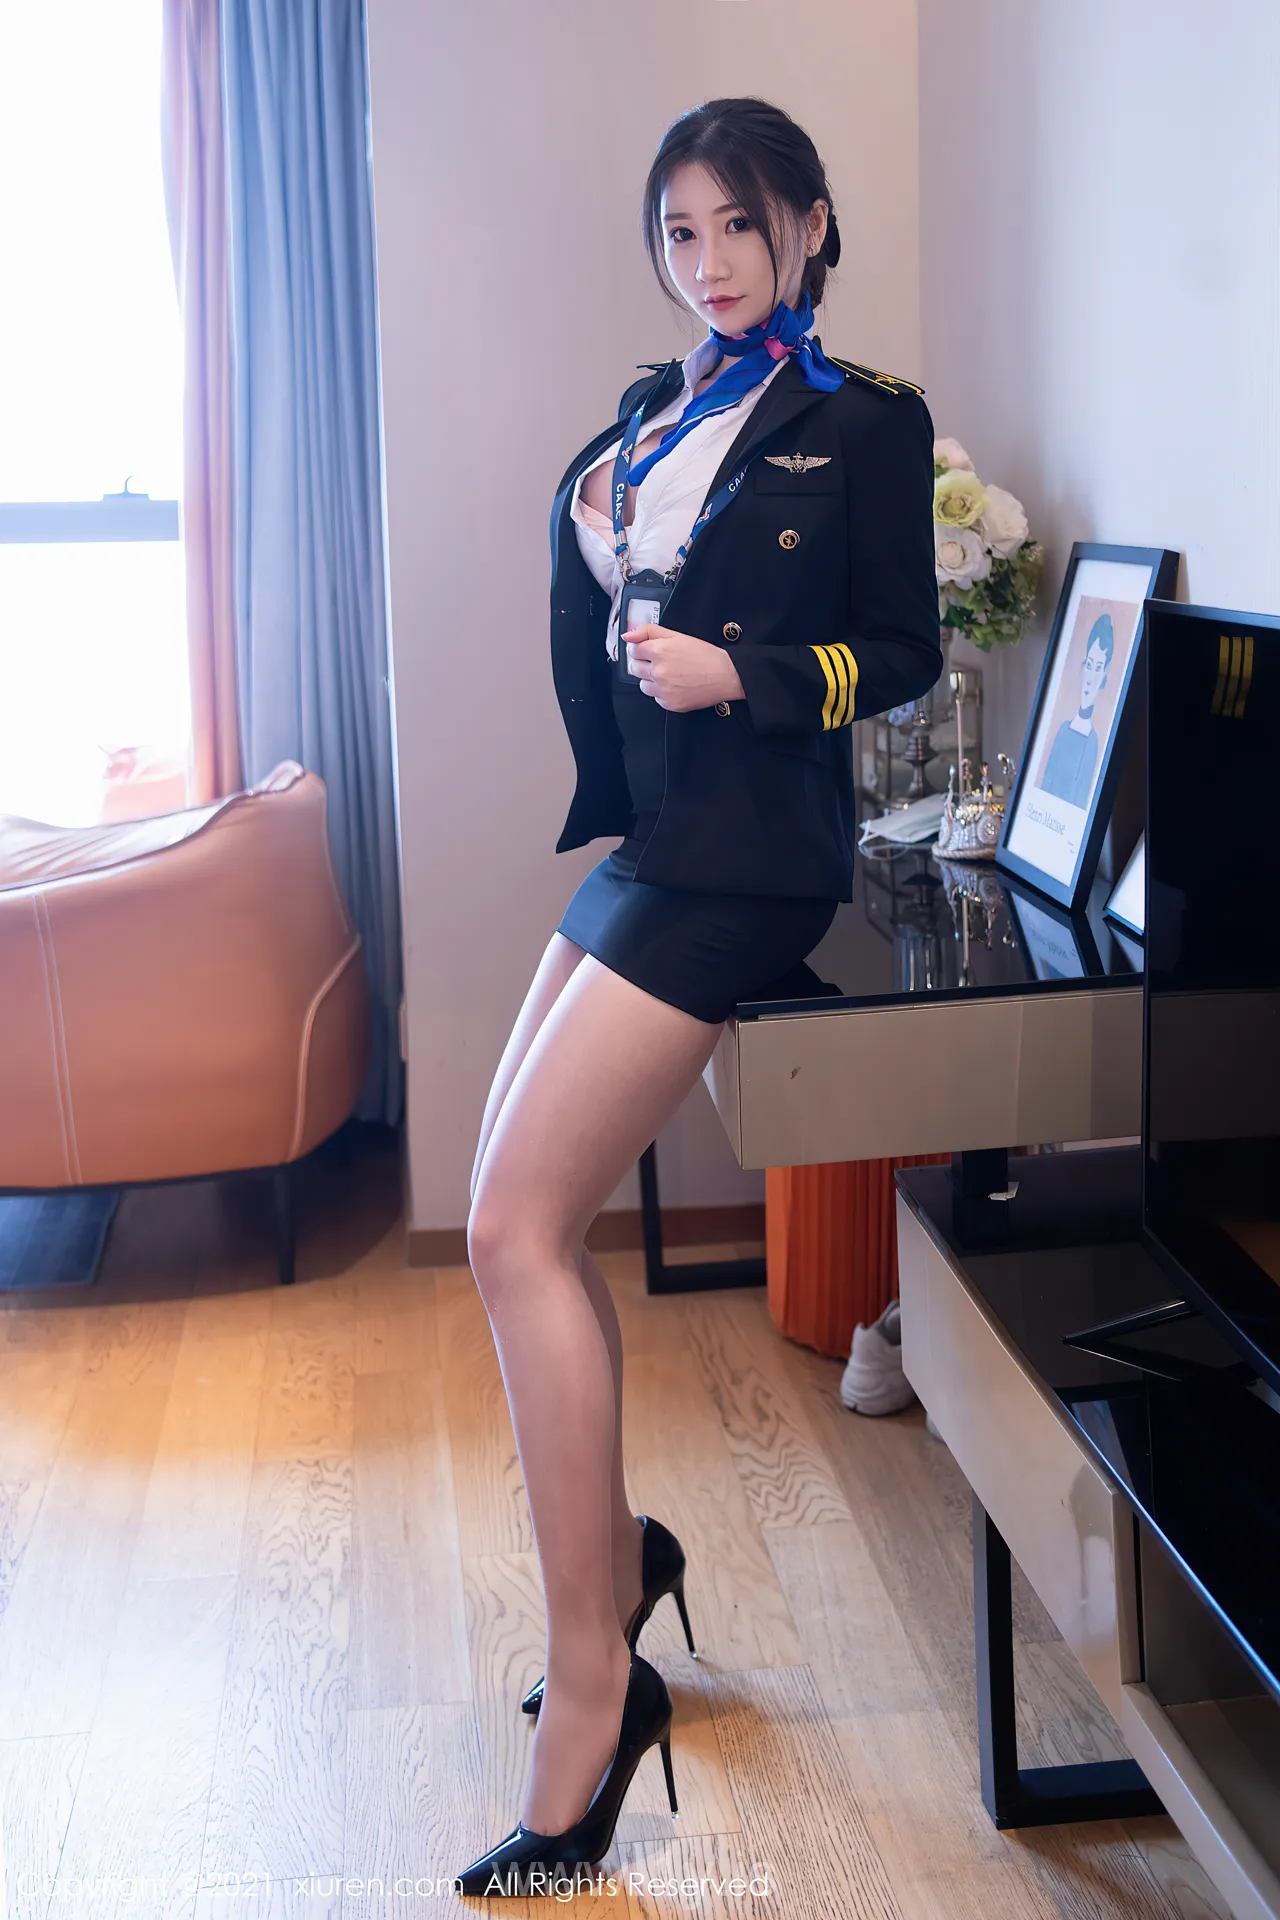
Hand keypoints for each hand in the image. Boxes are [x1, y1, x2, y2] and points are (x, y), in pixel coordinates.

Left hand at [620, 623, 746, 710]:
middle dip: (644, 663)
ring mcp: (663, 690)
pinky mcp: (669, 704)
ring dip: (651, 679)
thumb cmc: (705, 656)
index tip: (648, 650)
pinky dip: (662, 692)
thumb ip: (648, 631)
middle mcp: (658, 671)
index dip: (640, 648)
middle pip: (634, 668)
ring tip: (670, 674)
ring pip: (643, 685)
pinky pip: (656, 698)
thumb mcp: (677, 635)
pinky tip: (676, 685)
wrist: (726, 675)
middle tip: (661, 661)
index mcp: (659, 651)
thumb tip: (628, 635)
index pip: (633, 650)